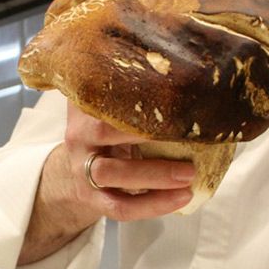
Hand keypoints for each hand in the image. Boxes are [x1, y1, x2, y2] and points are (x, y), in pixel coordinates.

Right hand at [17, 102, 194, 264]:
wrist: (81, 165)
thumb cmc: (111, 127)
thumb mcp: (113, 104)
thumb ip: (133, 87)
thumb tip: (181, 61)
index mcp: (85, 106)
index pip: (103, 95)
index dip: (131, 94)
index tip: (169, 90)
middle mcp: (78, 136)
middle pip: (104, 132)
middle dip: (146, 135)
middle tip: (189, 136)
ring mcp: (82, 170)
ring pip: (111, 175)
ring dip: (154, 176)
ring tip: (189, 176)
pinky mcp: (92, 199)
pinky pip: (121, 207)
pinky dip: (153, 205)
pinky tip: (181, 198)